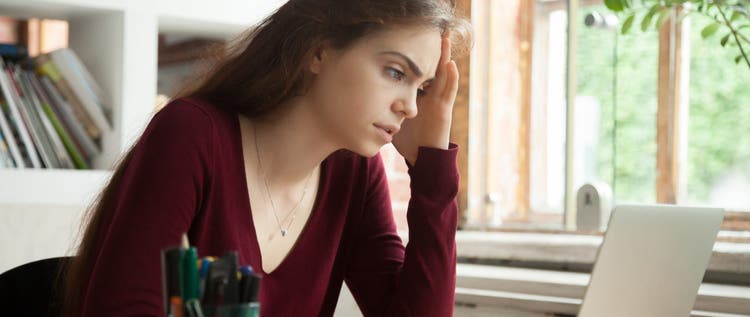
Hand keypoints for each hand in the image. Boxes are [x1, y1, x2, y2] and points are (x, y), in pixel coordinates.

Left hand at [392, 32, 458, 164]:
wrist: (421, 158)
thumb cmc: (408, 141)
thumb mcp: (392, 119)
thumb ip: (383, 109)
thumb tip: (361, 102)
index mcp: (419, 96)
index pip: (419, 72)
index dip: (418, 57)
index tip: (413, 40)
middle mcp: (430, 95)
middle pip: (433, 67)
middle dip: (435, 50)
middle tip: (437, 31)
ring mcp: (439, 101)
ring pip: (443, 74)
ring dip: (446, 57)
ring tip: (446, 40)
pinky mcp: (444, 110)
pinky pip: (449, 91)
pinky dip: (452, 78)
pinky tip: (451, 65)